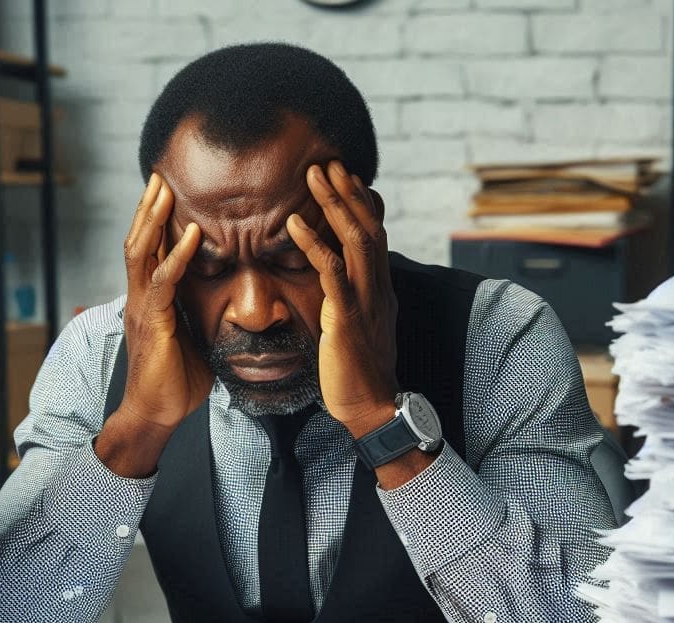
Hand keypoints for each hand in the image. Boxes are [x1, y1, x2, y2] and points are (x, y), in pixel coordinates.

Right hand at [117, 172, 212, 432]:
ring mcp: (142, 309)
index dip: (155, 223)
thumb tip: (225, 310)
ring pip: (141, 252)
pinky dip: (177, 256)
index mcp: (149, 302)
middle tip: (159, 175)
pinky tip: (193, 235)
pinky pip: (162, 283)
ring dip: (154, 219)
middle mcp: (140, 299)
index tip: (165, 195)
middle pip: (138, 241)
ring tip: (165, 189)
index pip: (149, 252)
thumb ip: (200, 320)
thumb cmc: (175, 383)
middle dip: (148, 208)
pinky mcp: (153, 323)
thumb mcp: (193, 342)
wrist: (157, 414)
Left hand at [286, 161, 397, 437]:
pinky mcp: (346, 319)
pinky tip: (295, 224)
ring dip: (334, 205)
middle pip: (368, 227)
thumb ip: (352, 303)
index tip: (344, 179)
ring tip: (315, 176)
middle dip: (348, 193)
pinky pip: (331, 273)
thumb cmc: (359, 374)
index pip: (375, 236)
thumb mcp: (359, 330)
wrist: (372, 407)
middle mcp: (377, 289)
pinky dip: (314, 245)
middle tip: (328, 163)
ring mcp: (364, 302)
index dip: (361, 204)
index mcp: (379, 290)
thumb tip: (339, 289)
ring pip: (355, 241)